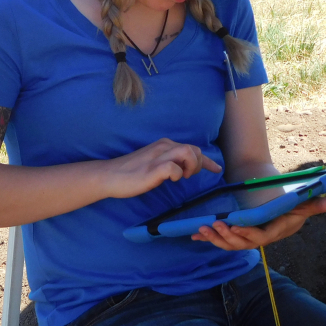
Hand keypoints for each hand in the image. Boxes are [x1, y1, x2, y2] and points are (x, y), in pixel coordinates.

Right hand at [103, 138, 221, 198]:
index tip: (216, 169)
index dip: (207, 160)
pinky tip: (171, 180)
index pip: (192, 148)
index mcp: (163, 145)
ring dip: (191, 166)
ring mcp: (157, 157)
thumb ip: (167, 161)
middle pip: (194, 149)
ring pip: (188, 152)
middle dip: (199, 164)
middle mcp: (162, 147)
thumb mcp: (152, 162)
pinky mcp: (152, 169)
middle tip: (187, 176)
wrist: (109, 176)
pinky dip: (177, 174)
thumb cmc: (130, 172)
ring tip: (181, 177)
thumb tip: (182, 168)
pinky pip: (173, 168)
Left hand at [191, 197, 325, 250]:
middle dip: (227, 236)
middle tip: (214, 224)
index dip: (247, 234)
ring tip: (203, 229)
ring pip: (230, 244)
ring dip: (215, 238)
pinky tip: (195, 233)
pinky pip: (221, 239)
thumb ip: (312, 204)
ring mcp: (246, 237)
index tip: (234, 226)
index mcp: (274, 231)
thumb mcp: (299, 200)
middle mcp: (260, 237)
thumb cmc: (284, 198)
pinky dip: (208, 237)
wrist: (270, 193)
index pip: (261, 237)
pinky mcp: (234, 233)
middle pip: (242, 243)